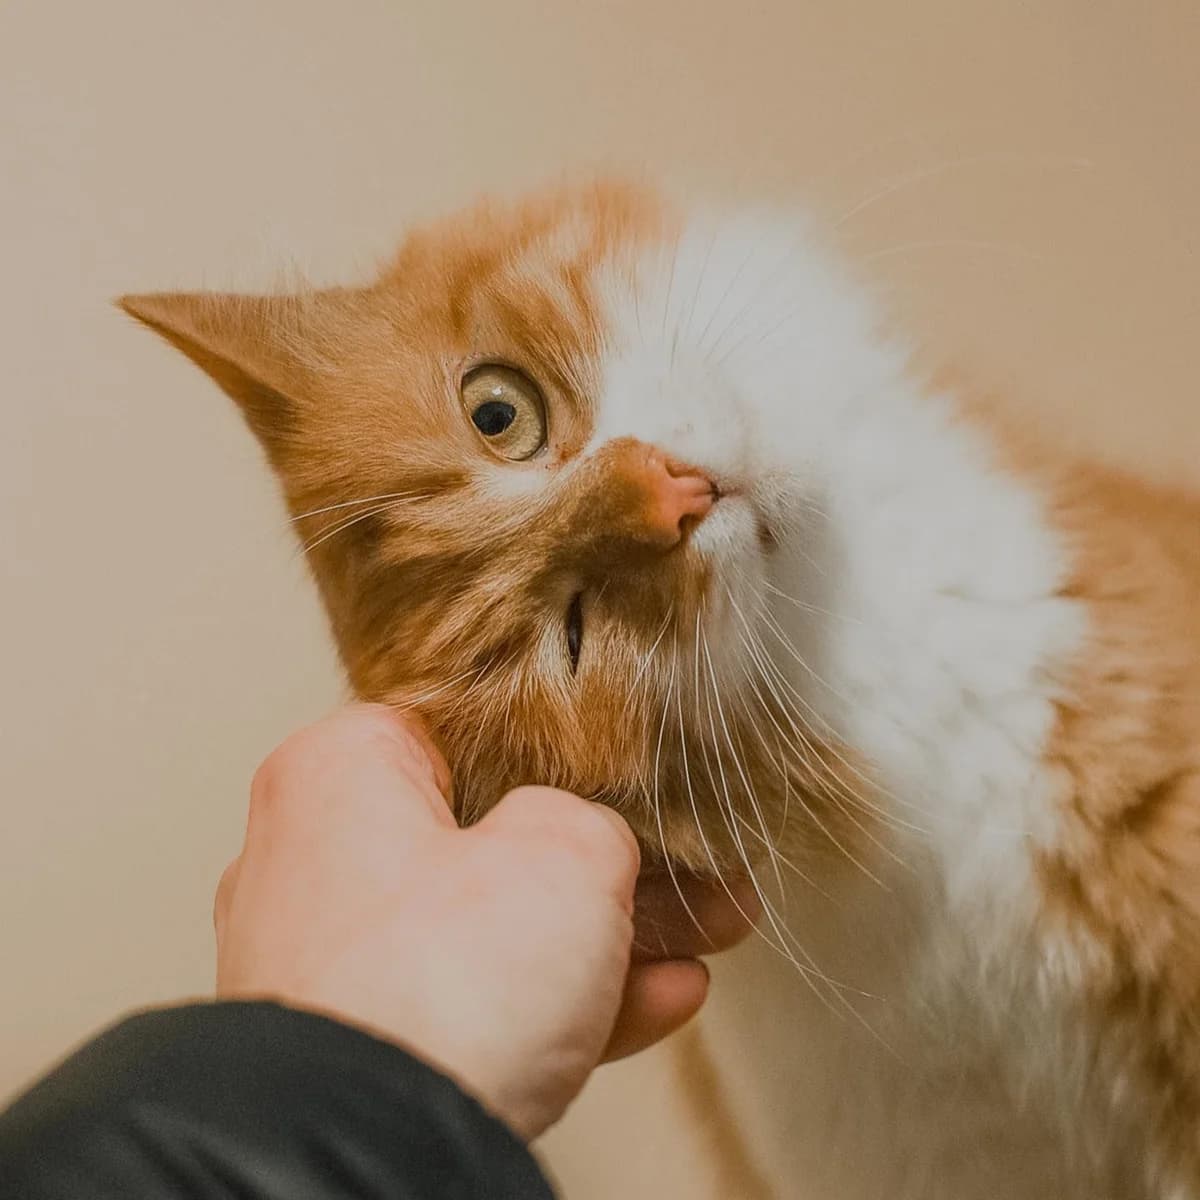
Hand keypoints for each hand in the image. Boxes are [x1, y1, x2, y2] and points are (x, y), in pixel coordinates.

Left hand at [213, 705, 758, 1138]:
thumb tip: (593, 839)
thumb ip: (593, 819)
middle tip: (685, 863)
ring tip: (702, 931)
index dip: (568, 746)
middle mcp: (317, 858)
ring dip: (606, 934)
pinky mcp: (365, 1043)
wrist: (369, 1157)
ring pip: (496, 927)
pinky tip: (657, 997)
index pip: (468, 727)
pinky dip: (565, 999)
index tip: (632, 769)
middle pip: (492, 836)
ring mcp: (336, 959)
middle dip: (610, 858)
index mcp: (341, 774)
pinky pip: (480, 1002)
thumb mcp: (564, 853)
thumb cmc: (433, 988)